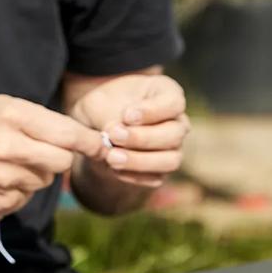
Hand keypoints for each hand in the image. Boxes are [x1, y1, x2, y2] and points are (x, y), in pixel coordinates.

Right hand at [0, 94, 106, 220]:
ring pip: (43, 182)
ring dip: (33, 174)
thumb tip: (91, 143)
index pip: (68, 134)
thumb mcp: (3, 108)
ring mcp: (0, 180)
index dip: (90, 142)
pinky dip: (15, 192)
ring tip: (6, 164)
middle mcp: (6, 148)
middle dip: (56, 158)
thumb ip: (44, 122)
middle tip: (37, 151)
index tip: (100, 146)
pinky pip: (24, 200)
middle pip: (61, 161)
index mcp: (10, 117)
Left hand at [71, 73, 188, 187]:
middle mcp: (176, 122)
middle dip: (142, 138)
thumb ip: (106, 116)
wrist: (94, 129)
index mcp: (166, 95)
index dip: (153, 111)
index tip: (127, 115)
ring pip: (170, 160)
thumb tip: (111, 135)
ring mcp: (173, 148)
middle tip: (114, 135)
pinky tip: (114, 169)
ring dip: (140, 161)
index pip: (174, 103)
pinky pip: (156, 178)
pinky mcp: (162, 170)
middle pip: (174, 134)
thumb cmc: (101, 107)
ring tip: (112, 157)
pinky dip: (135, 175)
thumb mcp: (96, 103)